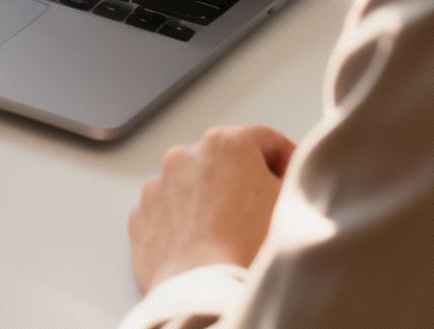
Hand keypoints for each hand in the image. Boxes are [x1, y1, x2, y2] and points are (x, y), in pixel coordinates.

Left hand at [129, 125, 296, 291]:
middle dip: (245, 182)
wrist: (205, 293)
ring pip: (194, 186)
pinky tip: (205, 246)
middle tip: (263, 214)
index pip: (266, 140)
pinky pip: (170, 212)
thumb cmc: (249, 250)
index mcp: (225, 143)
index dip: (287, 161)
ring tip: (232, 237)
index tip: (292, 180)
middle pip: (226, 162)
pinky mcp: (141, 217)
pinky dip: (185, 223)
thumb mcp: (291, 202)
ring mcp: (158, 186)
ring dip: (212, 202)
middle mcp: (185, 156)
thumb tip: (287, 175)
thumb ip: (291, 176)